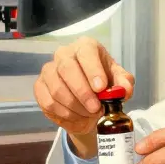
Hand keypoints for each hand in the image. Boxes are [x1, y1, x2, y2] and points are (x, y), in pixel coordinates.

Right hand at [33, 37, 134, 157]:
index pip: (86, 52)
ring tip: (90, 114)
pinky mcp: (39, 87)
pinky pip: (49, 102)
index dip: (92, 70)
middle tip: (96, 108)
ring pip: (57, 89)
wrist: (88, 100)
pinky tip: (77, 116)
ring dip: (76, 106)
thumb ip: (124, 83)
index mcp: (85, 47)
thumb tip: (124, 90)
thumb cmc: (103, 84)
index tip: (100, 88)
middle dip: (82, 92)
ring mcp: (49, 70)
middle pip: (67, 68)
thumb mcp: (119, 82)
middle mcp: (64, 54)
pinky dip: (65, 114)